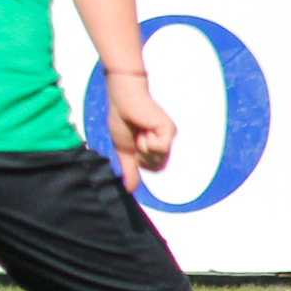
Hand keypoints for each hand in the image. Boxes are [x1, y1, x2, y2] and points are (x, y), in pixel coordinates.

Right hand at [103, 74, 174, 188]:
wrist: (123, 100)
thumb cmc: (121, 120)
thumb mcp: (123, 150)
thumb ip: (129, 169)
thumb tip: (129, 189)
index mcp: (156, 146)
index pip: (153, 168)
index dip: (139, 161)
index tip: (133, 142)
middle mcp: (165, 142)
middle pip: (157, 166)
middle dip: (142, 155)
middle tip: (137, 136)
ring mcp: (168, 136)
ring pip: (158, 158)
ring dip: (143, 146)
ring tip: (140, 130)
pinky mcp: (169, 131)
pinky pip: (159, 148)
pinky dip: (147, 140)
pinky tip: (145, 127)